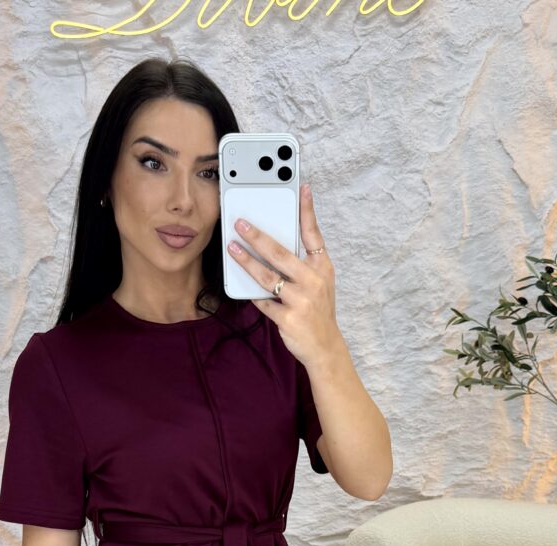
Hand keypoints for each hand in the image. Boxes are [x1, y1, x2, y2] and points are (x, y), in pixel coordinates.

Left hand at [227, 183, 342, 369]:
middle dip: (258, 237)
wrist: (325, 347)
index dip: (307, 210)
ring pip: (267, 277)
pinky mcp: (288, 318)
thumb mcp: (319, 283)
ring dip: (246, 261)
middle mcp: (314, 281)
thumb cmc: (318, 311)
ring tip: (231, 249)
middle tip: (240, 223)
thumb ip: (302, 264)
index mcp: (322, 268)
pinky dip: (252, 294)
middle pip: (281, 254)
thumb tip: (273, 244)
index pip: (314, 234)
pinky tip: (241, 284)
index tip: (301, 187)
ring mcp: (301, 301)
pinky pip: (263, 302)